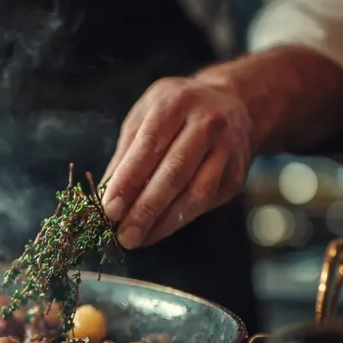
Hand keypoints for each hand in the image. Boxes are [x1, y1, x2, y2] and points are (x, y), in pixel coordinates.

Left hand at [101, 76, 253, 248]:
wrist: (235, 103)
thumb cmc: (177, 111)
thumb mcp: (145, 116)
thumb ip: (126, 153)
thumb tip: (105, 195)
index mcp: (176, 104)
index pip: (149, 146)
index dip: (128, 180)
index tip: (110, 209)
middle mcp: (207, 124)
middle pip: (174, 173)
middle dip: (146, 209)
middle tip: (124, 236)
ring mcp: (228, 149)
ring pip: (196, 193)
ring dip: (165, 222)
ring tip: (139, 239)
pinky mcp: (237, 174)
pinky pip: (207, 202)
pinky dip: (180, 220)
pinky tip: (158, 230)